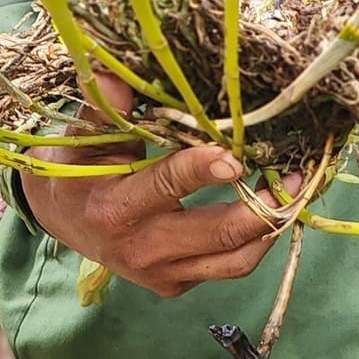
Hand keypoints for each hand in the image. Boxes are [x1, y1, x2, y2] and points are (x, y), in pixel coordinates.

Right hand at [19, 72, 288, 297]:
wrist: (62, 220)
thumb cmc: (78, 167)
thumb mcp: (84, 135)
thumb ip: (104, 107)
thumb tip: (113, 73)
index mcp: (116, 208)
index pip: (168, 186)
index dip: (203, 170)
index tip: (236, 154)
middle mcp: (141, 249)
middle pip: (218, 234)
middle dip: (264, 207)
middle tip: (296, 176)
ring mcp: (162, 274)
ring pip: (235, 261)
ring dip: (271, 227)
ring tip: (295, 192)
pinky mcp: (176, 285)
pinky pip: (227, 268)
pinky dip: (256, 241)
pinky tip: (271, 209)